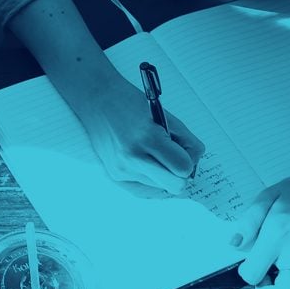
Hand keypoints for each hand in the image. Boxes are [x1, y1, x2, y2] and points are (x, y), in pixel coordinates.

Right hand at [75, 76, 205, 194]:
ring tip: (151, 152)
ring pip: (160, 188)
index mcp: (147, 138)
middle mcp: (132, 158)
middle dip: (179, 173)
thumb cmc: (132, 103)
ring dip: (162, 173)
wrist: (96, 100)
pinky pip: (144, 189)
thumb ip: (186, 142)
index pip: (183, 169)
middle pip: (175, 186)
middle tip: (174, 156)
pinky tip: (145, 163)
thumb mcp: (166, 117)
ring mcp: (121, 170)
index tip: (185, 151)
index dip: (189, 161)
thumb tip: (194, 167)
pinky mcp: (114, 176)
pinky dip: (150, 178)